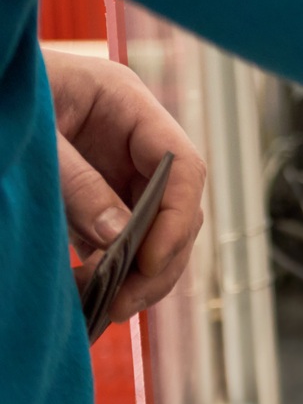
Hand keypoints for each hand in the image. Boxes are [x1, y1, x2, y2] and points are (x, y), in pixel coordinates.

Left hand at [47, 50, 206, 325]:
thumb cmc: (0, 97)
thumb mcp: (33, 139)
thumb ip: (75, 183)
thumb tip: (116, 237)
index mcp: (127, 103)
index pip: (183, 164)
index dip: (176, 217)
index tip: (148, 262)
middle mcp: (132, 137)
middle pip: (178, 203)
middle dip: (162, 257)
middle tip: (125, 302)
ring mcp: (116, 165)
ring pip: (156, 225)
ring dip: (142, 271)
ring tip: (107, 307)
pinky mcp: (94, 193)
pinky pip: (120, 235)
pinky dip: (113, 268)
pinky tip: (90, 293)